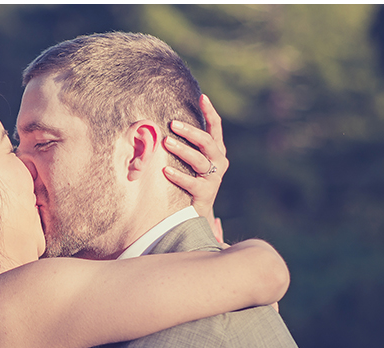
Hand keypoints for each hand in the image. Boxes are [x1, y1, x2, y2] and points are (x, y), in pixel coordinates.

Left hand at [162, 95, 228, 239]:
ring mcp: (214, 178)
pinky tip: (165, 171)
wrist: (194, 215)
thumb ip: (185, 145)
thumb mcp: (189, 162)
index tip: (202, 97)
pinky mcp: (206, 194)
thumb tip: (165, 123)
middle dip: (190, 131)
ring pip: (199, 160)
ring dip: (182, 150)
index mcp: (216, 151)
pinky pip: (192, 182)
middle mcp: (219, 162)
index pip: (215, 128)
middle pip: (207, 142)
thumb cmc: (188, 182)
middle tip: (172, 124)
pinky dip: (178, 176)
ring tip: (166, 142)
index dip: (210, 112)